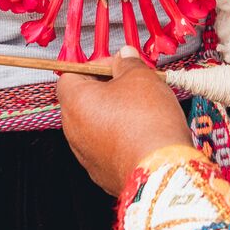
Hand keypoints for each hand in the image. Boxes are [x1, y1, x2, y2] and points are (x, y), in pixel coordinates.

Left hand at [57, 48, 191, 194]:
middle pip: (83, 100)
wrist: (159, 170)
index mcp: (75, 101)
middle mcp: (73, 130)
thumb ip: (128, 62)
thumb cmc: (147, 124)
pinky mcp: (100, 172)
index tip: (117, 64)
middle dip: (107, 89)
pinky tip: (141, 133)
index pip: (71, 74)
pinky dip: (119, 137)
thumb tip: (124, 57)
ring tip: (142, 110)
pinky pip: (105, 146)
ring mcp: (85, 154)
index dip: (95, 65)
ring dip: (113, 114)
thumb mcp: (141, 77)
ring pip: (94, 125)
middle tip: (133, 84)